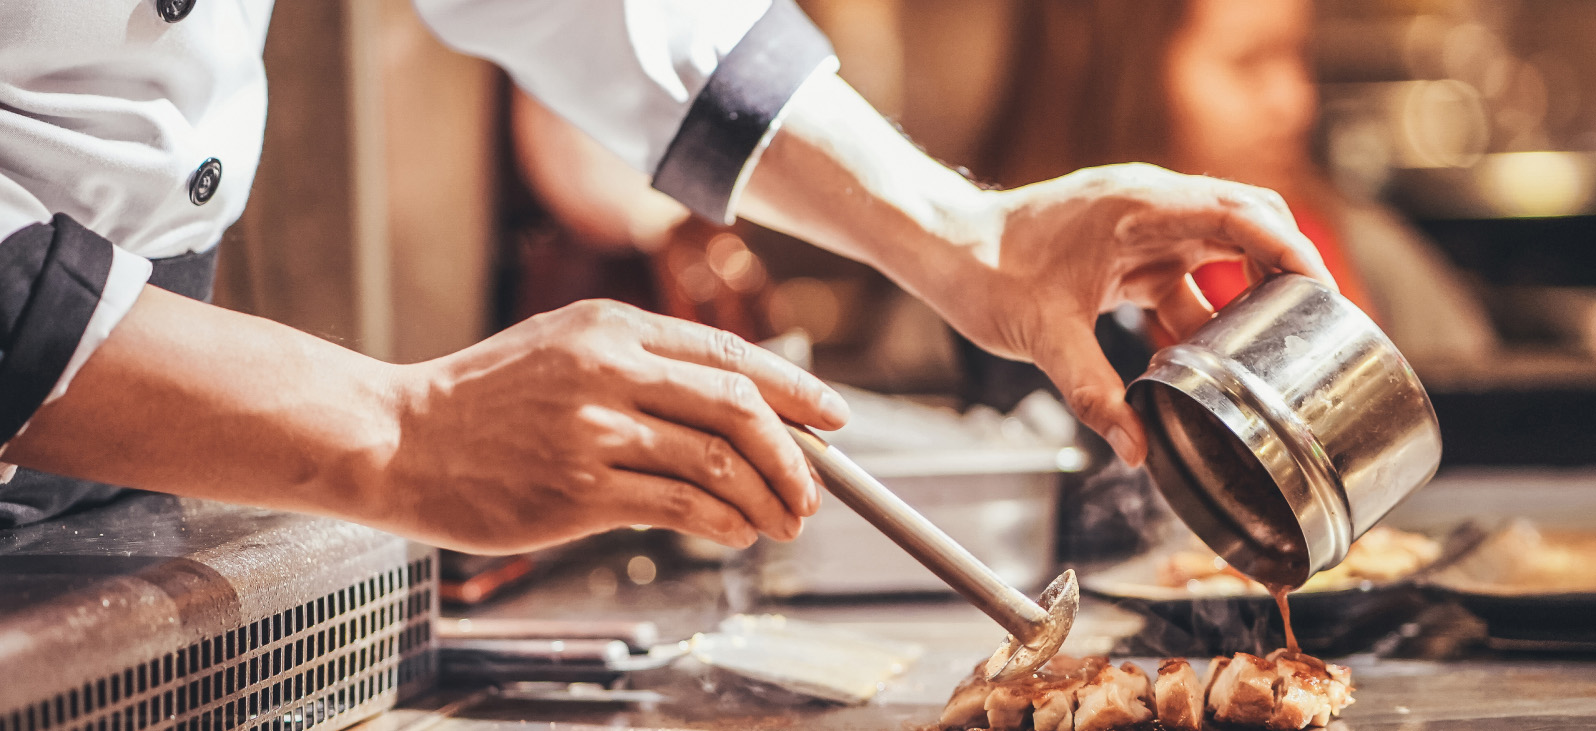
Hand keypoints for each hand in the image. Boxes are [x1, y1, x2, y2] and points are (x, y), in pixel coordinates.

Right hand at [380, 299, 848, 553]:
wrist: (397, 438)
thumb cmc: (484, 399)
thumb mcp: (563, 349)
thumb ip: (642, 366)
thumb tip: (738, 407)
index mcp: (610, 325)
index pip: (728, 351)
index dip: (794, 387)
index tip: (835, 418)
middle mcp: (607, 368)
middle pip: (737, 403)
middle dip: (794, 452)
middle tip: (817, 488)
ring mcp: (592, 430)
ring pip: (716, 460)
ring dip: (766, 496)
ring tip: (784, 521)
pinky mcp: (576, 490)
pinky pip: (678, 505)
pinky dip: (723, 522)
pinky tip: (736, 534)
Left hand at [947, 163, 1333, 465]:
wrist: (942, 247)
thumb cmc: (985, 273)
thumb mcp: (1042, 338)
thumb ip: (1093, 393)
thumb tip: (1136, 448)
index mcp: (1140, 208)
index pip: (1242, 212)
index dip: (1292, 248)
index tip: (1323, 292)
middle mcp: (1148, 207)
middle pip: (1245, 223)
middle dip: (1283, 270)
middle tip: (1313, 322)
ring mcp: (1137, 227)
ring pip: (1215, 253)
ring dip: (1242, 295)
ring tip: (1270, 348)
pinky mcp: (1123, 251)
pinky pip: (1180, 276)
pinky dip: (1198, 312)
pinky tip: (1203, 358)